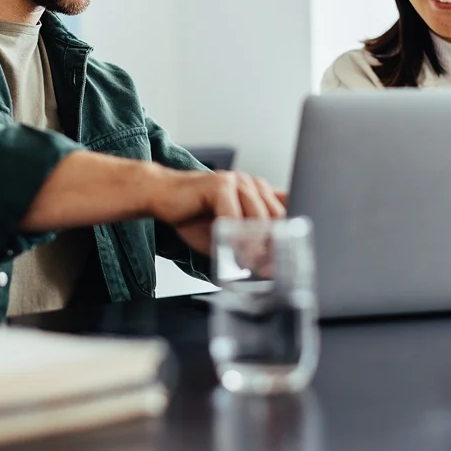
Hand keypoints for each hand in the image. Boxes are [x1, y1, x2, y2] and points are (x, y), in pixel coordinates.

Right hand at [148, 169, 285, 255]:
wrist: (160, 196)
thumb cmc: (192, 215)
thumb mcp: (227, 234)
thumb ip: (248, 244)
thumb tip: (269, 267)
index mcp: (258, 193)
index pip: (287, 211)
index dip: (289, 236)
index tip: (287, 260)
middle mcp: (251, 184)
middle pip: (277, 217)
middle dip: (274, 246)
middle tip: (268, 269)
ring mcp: (237, 181)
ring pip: (258, 217)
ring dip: (255, 245)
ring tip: (249, 264)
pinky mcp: (219, 184)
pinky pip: (234, 215)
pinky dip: (234, 237)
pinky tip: (230, 251)